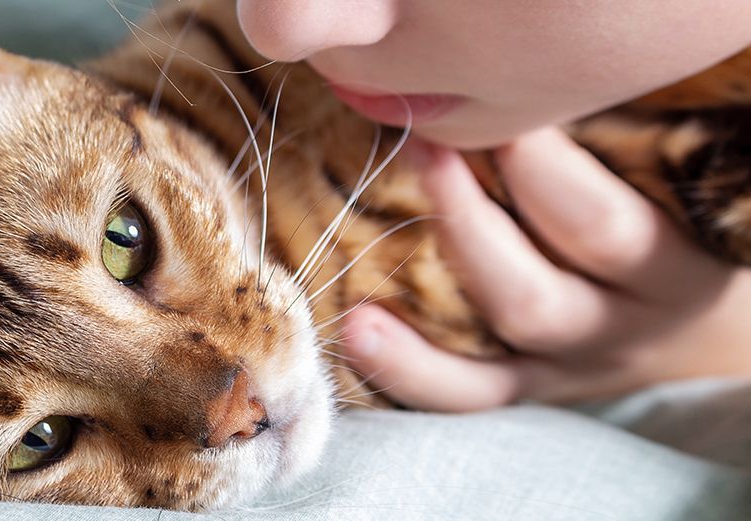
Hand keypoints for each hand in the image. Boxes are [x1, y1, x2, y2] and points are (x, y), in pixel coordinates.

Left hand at [342, 127, 750, 411]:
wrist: (706, 331)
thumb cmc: (673, 232)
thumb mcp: (664, 197)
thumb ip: (603, 157)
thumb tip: (502, 96)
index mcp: (669, 273)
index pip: (598, 224)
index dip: (535, 166)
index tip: (487, 108)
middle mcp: (618, 329)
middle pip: (533, 293)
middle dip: (465, 216)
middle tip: (422, 148)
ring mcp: (568, 368)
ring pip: (493, 356)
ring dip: (427, 303)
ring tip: (359, 251)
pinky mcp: (526, 391)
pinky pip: (466, 394)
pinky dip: (408, 369)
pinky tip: (356, 331)